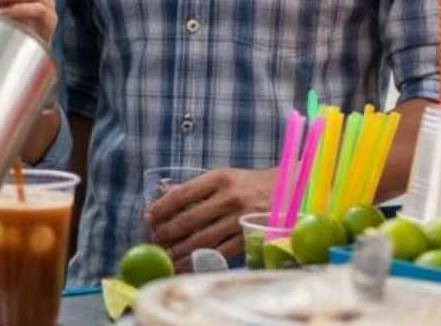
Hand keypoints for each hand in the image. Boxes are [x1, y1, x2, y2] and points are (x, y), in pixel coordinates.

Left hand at [144, 167, 276, 271]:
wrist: (291, 190)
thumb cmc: (252, 184)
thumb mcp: (227, 176)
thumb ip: (200, 187)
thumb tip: (167, 196)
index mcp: (220, 178)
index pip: (183, 193)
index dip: (162, 206)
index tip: (149, 216)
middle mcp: (229, 197)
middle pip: (190, 218)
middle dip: (168, 231)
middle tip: (155, 239)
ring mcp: (240, 219)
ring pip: (203, 239)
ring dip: (181, 249)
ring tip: (167, 256)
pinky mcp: (250, 236)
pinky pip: (221, 252)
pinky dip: (202, 259)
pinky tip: (188, 264)